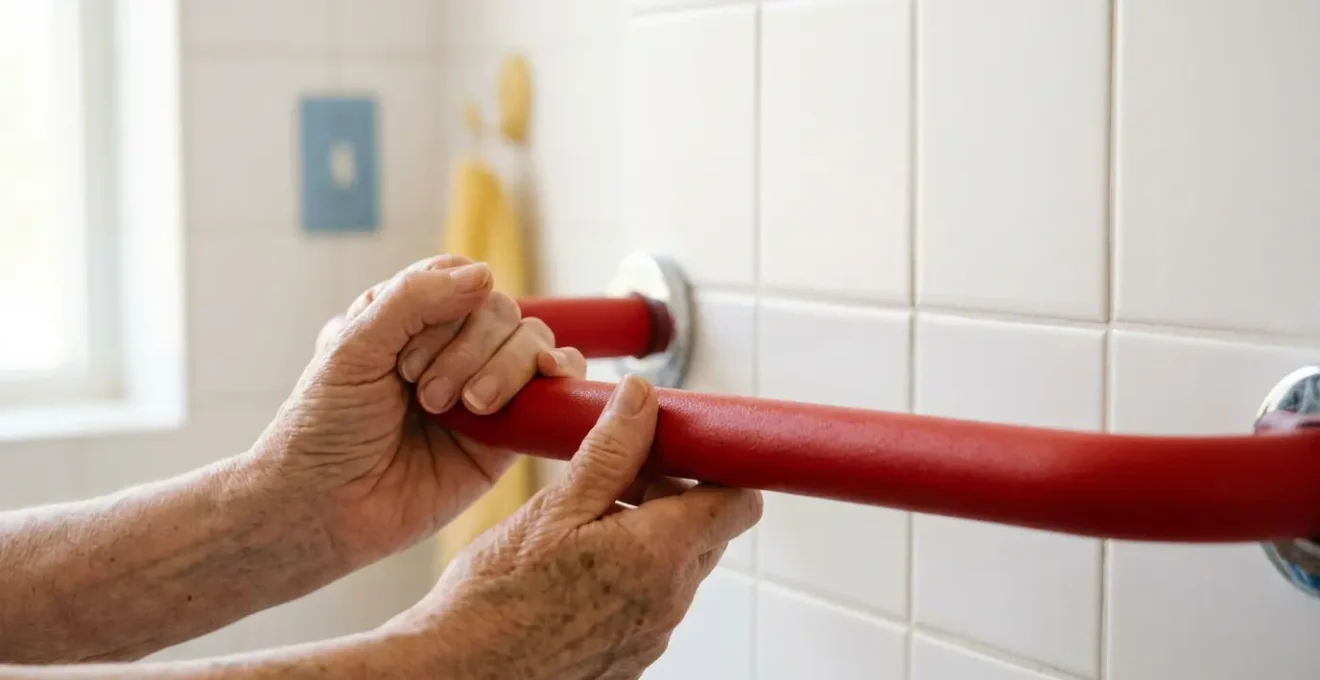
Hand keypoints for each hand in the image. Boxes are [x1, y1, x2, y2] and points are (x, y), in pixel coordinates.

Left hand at [255, 255, 586, 567]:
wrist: (325, 510)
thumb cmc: (323, 430)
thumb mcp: (353, 349)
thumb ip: (414, 301)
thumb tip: (485, 274)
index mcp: (409, 318)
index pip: (460, 280)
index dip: (449, 306)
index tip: (406, 360)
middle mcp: (450, 348)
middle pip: (500, 311)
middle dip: (469, 350)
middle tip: (426, 396)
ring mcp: (483, 387)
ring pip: (531, 341)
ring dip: (502, 369)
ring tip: (464, 409)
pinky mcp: (509, 432)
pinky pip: (555, 387)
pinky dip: (563, 371)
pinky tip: (547, 376)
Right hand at [379, 375, 763, 678]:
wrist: (459, 673)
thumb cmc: (494, 598)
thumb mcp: (554, 508)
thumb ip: (610, 451)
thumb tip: (643, 398)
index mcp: (660, 555)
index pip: (738, 502)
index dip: (719, 466)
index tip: (679, 445)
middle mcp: (670, 601)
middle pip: (708, 530)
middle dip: (675, 493)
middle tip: (617, 474)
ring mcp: (652, 636)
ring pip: (677, 566)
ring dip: (649, 533)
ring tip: (585, 520)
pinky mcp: (630, 656)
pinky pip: (651, 601)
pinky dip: (629, 573)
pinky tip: (575, 564)